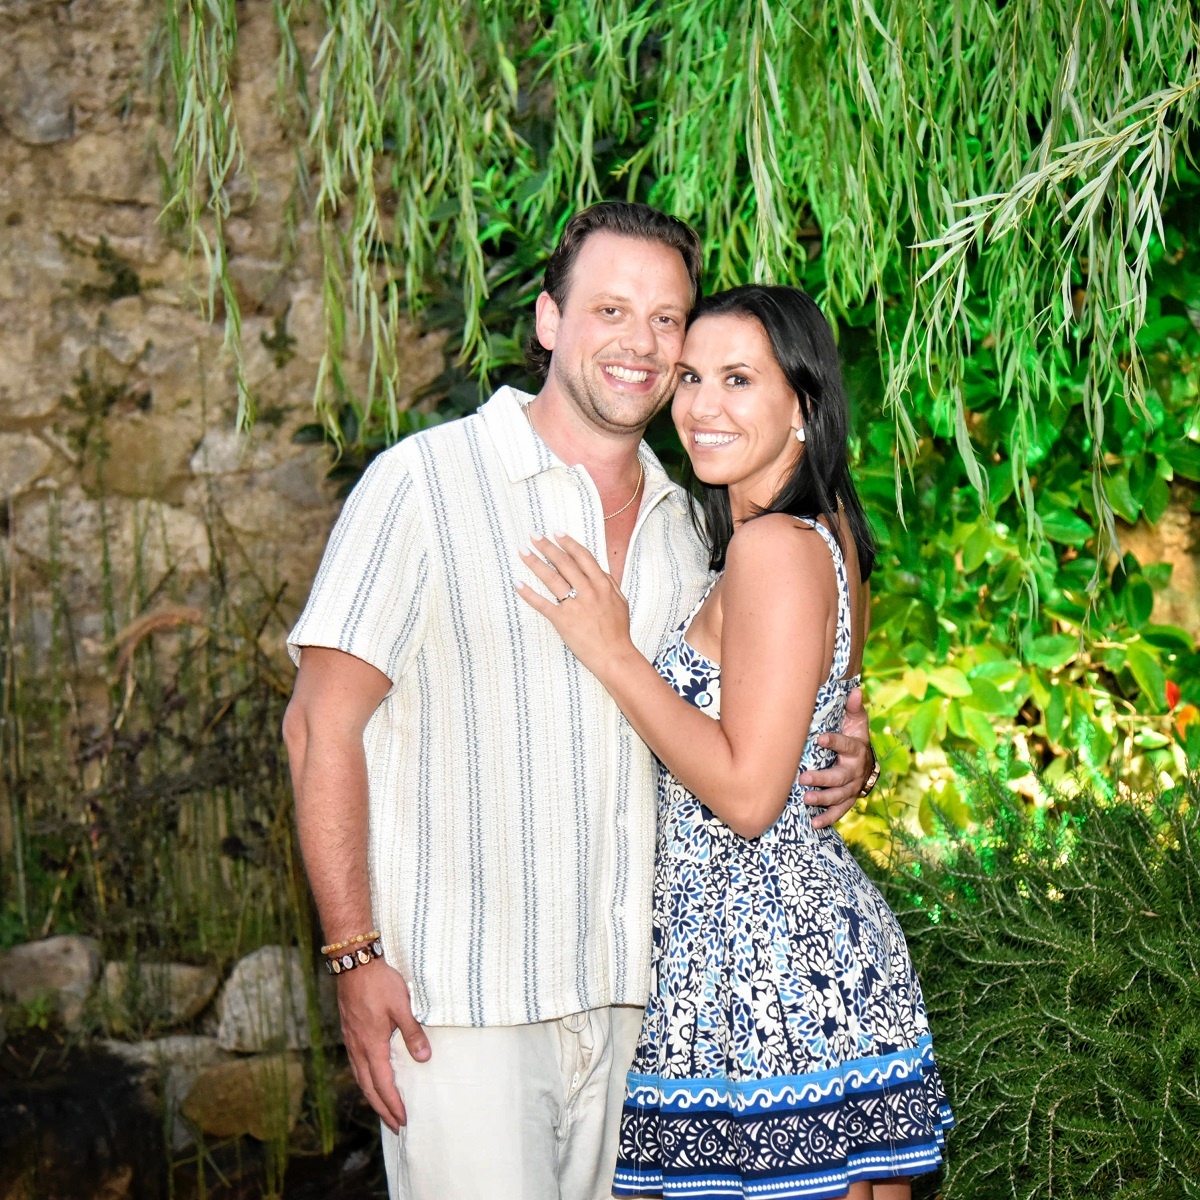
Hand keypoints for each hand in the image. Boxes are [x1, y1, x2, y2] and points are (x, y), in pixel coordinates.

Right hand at [337, 960, 429, 1132]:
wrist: (354, 963)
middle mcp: (358, 1049)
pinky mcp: (350, 1033)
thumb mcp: (401, 1006)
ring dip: (373, 1097)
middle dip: (382, 1109)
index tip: (404, 1120)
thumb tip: (424, 1058)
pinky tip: (372, 1079)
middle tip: (396, 1126)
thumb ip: (412, 1033)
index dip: (393, 1104)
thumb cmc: (379, 983)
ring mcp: (351, 1041)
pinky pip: (357, 1066)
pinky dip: (366, 1081)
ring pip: (361, 1078)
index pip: (383, 1084)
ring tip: (384, 1110)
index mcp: (371, 1046)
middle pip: (369, 1088)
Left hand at [516, 533, 637, 677]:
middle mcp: (588, 591)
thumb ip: (609, 583)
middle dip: (547, 547)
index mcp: (602, 584)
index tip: (556, 533)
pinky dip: (529, 594)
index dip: (568, 543)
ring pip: (552, 578)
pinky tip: (518, 584)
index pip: (583, 557)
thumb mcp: (620, 601)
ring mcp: (575, 605)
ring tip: (523, 551)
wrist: (615, 656)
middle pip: (564, 563)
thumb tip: (598, 569)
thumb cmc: (618, 631)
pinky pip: (542, 604)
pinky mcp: (563, 621)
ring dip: (535, 563)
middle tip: (533, 535)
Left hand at [800, 686, 872, 828]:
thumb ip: (854, 708)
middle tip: (804, 778)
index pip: (847, 746)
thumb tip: (855, 689)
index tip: (819, 738)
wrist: (867, 765)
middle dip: (823, 778)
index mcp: (857, 750)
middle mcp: (856, 771)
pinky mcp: (847, 800)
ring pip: (839, 796)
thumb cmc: (855, 738)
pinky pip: (839, 812)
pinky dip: (828, 818)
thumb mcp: (857, 723)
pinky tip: (814, 823)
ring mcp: (852, 788)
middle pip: (840, 777)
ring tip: (806, 799)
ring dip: (823, 799)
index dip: (834, 742)